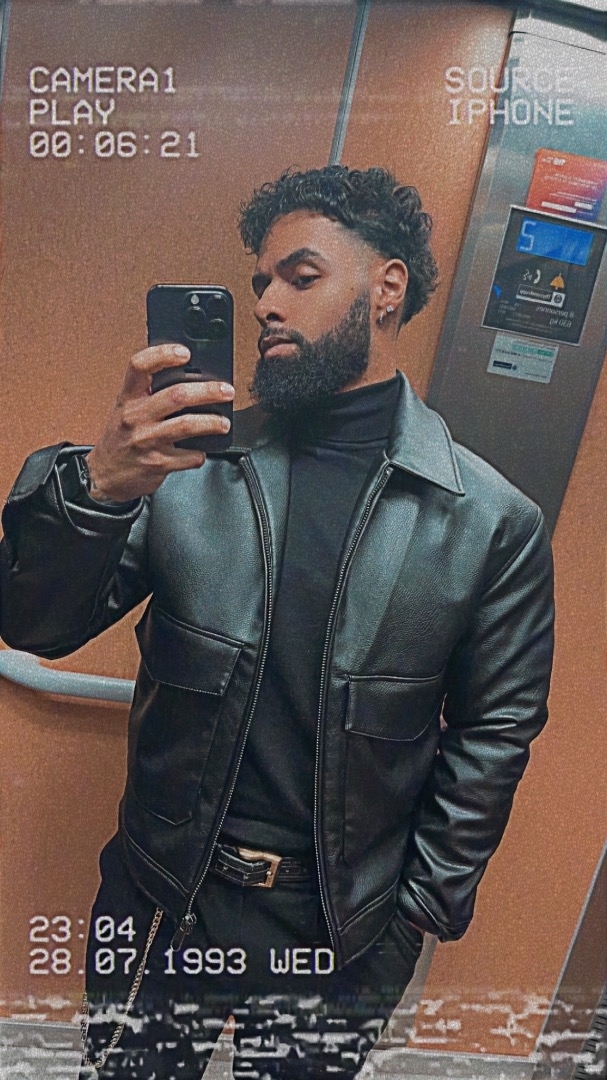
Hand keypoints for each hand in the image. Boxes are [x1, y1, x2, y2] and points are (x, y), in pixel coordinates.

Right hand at [85, 344, 234, 501]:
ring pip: (186, 425)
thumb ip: (150, 394)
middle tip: (226, 391)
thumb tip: (192, 379)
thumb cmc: (121, 438)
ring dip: (212, 423)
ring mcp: (146, 441)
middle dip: (208, 391)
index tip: (185, 353)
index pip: (140, 366)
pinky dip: (200, 454)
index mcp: (128, 398)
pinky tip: (202, 450)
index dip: (163, 355)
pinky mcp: (157, 464)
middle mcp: (136, 416)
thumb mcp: (127, 409)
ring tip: (224, 423)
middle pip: (177, 395)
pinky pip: (188, 457)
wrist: (104, 475)